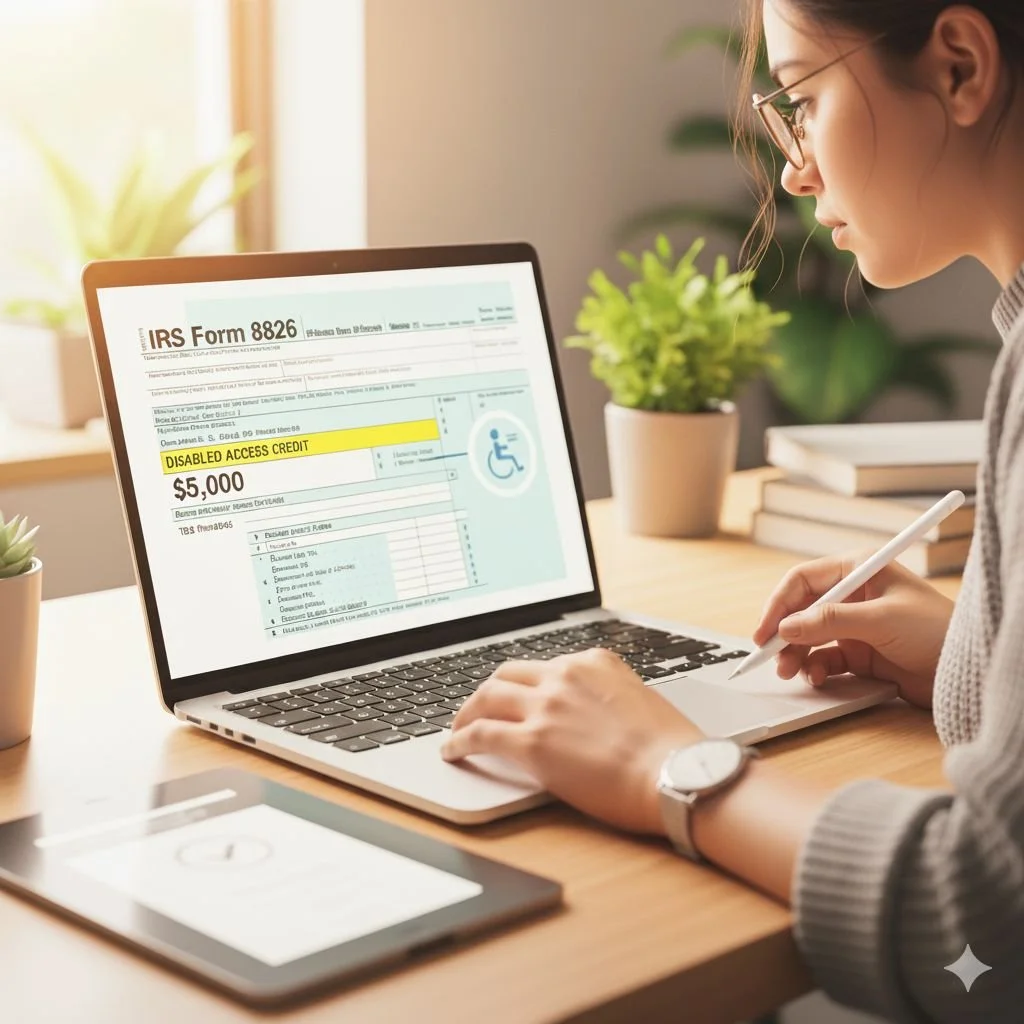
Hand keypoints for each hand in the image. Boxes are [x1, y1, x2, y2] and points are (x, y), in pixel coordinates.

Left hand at [440, 648, 703, 833]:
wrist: (676, 775)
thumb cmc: (669, 751)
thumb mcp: (639, 699)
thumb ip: (605, 695)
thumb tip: (587, 714)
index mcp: (593, 661)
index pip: (543, 666)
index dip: (522, 685)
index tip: (514, 696)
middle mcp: (565, 675)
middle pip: (507, 674)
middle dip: (487, 692)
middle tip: (478, 709)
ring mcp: (546, 706)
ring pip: (487, 697)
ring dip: (467, 713)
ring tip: (458, 729)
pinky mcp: (532, 741)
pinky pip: (481, 734)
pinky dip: (460, 741)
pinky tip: (453, 751)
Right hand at [754, 553, 954, 708]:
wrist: (968, 672)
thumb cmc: (937, 630)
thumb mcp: (881, 619)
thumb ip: (830, 621)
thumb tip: (786, 628)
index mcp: (859, 571)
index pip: (803, 580)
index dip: (779, 604)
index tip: (765, 630)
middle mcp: (853, 596)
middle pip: (801, 610)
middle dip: (784, 633)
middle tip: (770, 656)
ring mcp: (856, 626)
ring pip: (809, 637)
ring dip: (796, 653)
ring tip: (791, 671)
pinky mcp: (862, 654)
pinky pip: (826, 659)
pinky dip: (816, 668)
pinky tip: (817, 677)